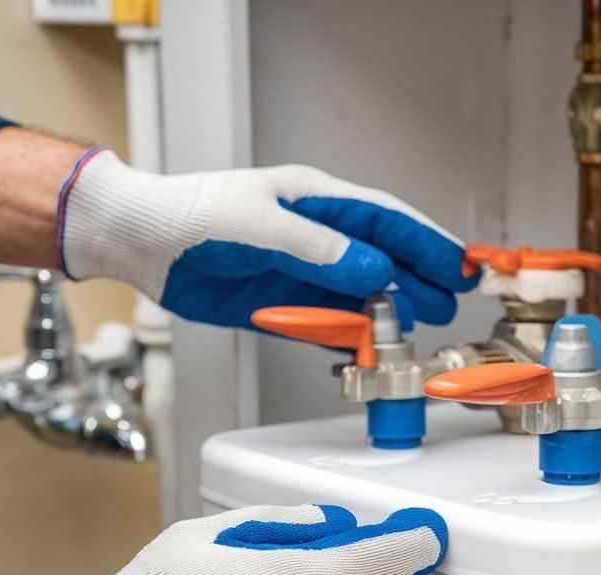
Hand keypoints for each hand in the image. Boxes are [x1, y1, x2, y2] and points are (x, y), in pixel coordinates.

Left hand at [57, 150, 475, 327]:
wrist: (139, 243)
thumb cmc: (191, 215)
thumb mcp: (261, 225)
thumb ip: (320, 251)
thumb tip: (375, 271)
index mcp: (315, 201)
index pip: (387, 221)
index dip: (428, 242)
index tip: (460, 265)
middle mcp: (313, 237)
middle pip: (381, 259)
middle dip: (419, 280)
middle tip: (449, 302)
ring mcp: (298, 272)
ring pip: (356, 295)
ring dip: (385, 313)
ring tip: (417, 328)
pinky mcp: (277, 306)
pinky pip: (322, 324)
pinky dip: (345, 337)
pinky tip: (367, 346)